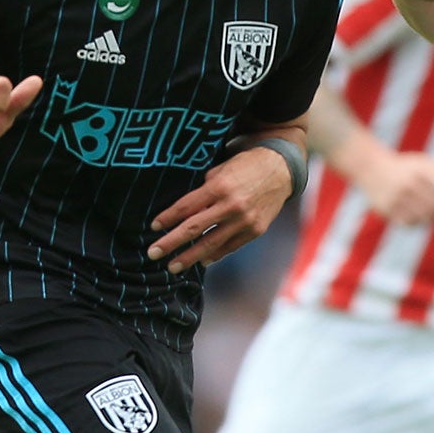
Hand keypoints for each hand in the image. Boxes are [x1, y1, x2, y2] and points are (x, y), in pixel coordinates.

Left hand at [147, 145, 291, 273]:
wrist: (281, 169)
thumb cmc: (246, 166)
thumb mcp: (221, 170)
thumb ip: (203, 190)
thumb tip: (184, 211)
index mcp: (219, 187)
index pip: (186, 207)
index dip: (167, 218)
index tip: (153, 227)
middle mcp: (231, 206)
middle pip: (193, 228)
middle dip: (170, 242)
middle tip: (153, 253)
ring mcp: (244, 221)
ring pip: (210, 243)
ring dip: (189, 257)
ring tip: (173, 266)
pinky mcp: (255, 230)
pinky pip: (230, 247)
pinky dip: (214, 255)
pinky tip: (202, 261)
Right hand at [356, 150, 433, 225]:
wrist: (371, 168)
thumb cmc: (404, 167)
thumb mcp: (424, 162)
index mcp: (421, 170)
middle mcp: (409, 184)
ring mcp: (397, 198)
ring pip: (425, 217)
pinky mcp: (388, 210)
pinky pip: (410, 223)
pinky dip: (419, 222)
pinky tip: (422, 218)